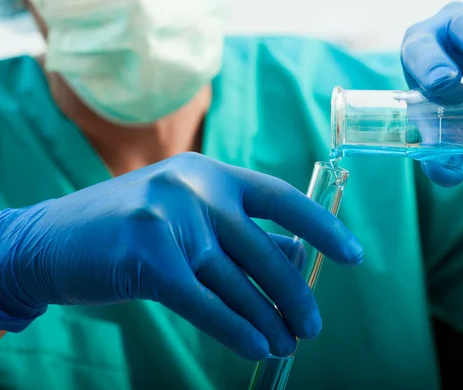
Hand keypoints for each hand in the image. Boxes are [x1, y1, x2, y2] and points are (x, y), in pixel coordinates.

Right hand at [0, 153, 362, 359]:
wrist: (51, 241)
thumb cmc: (131, 232)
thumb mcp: (191, 219)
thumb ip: (244, 234)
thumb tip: (298, 255)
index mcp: (209, 173)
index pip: (279, 197)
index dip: (321, 226)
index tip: (354, 255)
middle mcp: (193, 187)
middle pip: (260, 248)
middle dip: (291, 291)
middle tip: (312, 326)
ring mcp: (167, 217)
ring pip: (233, 279)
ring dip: (266, 317)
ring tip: (289, 343)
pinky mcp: (145, 255)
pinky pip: (203, 300)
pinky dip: (234, 326)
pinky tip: (258, 345)